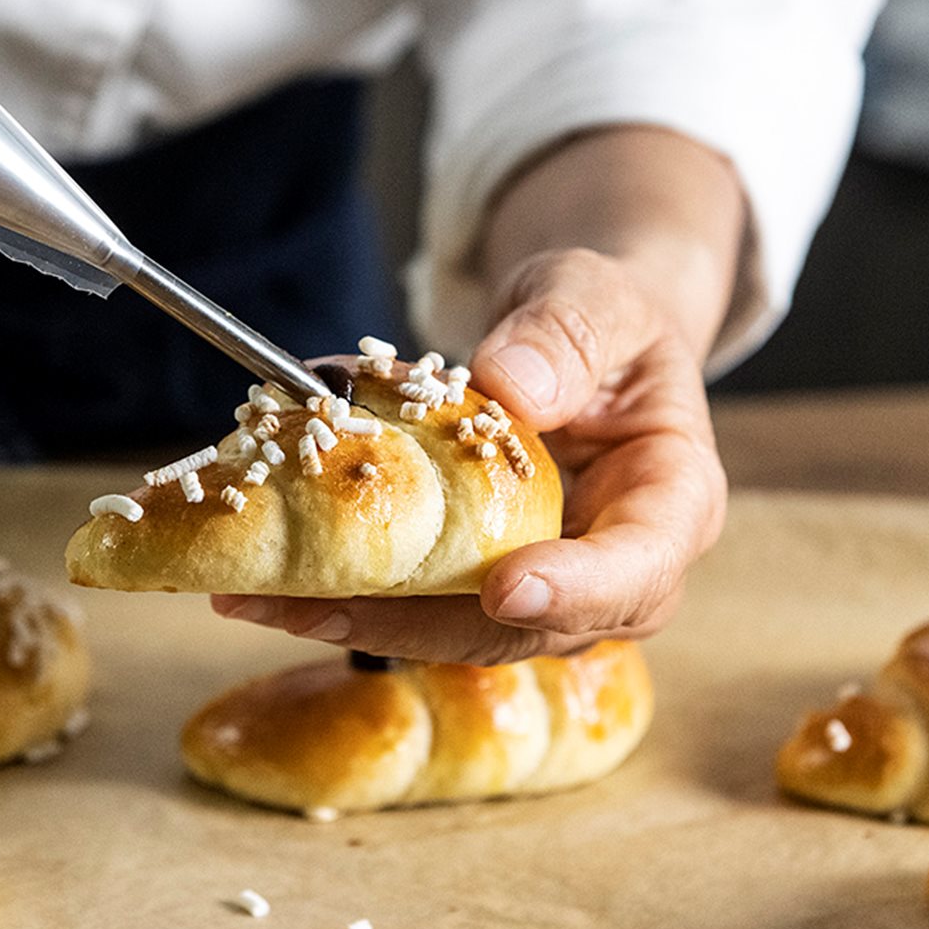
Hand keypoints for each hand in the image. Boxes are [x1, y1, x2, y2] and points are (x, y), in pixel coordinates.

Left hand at [211, 248, 727, 663]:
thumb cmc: (605, 321)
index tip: (505, 590)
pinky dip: (349, 595)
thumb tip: (511, 384)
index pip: (641, 567)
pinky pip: (421, 606)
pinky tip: (272, 581)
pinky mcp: (482, 587)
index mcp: (670, 502)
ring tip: (258, 597)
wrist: (582, 348)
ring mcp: (545, 589)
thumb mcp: (599, 295)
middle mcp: (612, 570)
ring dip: (357, 622)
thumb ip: (568, 331)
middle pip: (529, 628)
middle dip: (417, 626)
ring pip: (459, 633)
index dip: (578, 590)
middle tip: (312, 604)